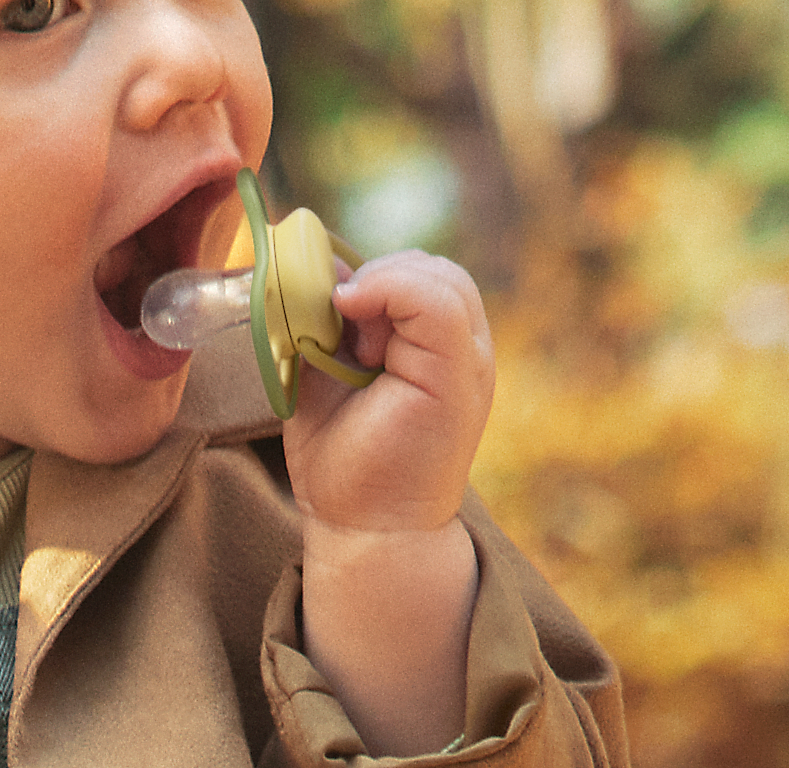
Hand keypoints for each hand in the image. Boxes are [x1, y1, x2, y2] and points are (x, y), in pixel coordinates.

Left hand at [279, 250, 493, 754]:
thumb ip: (326, 316)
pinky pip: (439, 301)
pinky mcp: (459, 378)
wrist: (364, 526)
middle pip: (432, 268)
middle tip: (343, 334)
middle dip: (377, 282)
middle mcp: (463, 351)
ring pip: (439, 275)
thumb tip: (320, 261)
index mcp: (436, 347)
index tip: (332, 315)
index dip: (371, 277)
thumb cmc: (343, 454)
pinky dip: (389, 292)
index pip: (419, 272)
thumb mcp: (325, 367)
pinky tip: (354, 327)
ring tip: (354, 349)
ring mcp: (468, 364)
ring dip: (380, 291)